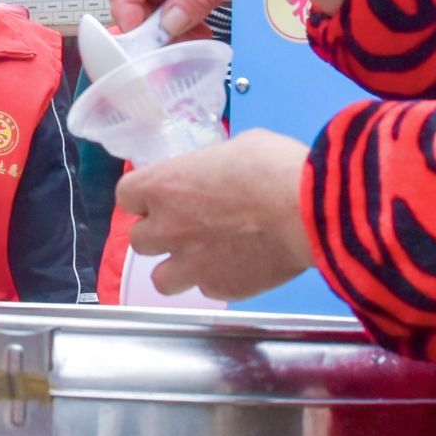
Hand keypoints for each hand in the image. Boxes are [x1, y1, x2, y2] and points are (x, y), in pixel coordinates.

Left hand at [116, 130, 316, 301]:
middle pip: (139, 240)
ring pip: (161, 278)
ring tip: (202, 256)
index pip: (126, 196)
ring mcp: (191, 264)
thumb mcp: (237, 147)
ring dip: (176, 267)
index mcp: (164, 186)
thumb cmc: (274, 167)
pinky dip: (216, 279)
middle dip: (159, 233)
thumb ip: (213, 168)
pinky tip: (239, 266)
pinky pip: (205, 288)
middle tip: (185, 226)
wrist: (308, 212)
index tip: (163, 195)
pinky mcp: (220, 288)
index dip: (144, 196)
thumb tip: (220, 174)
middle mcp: (168, 229)